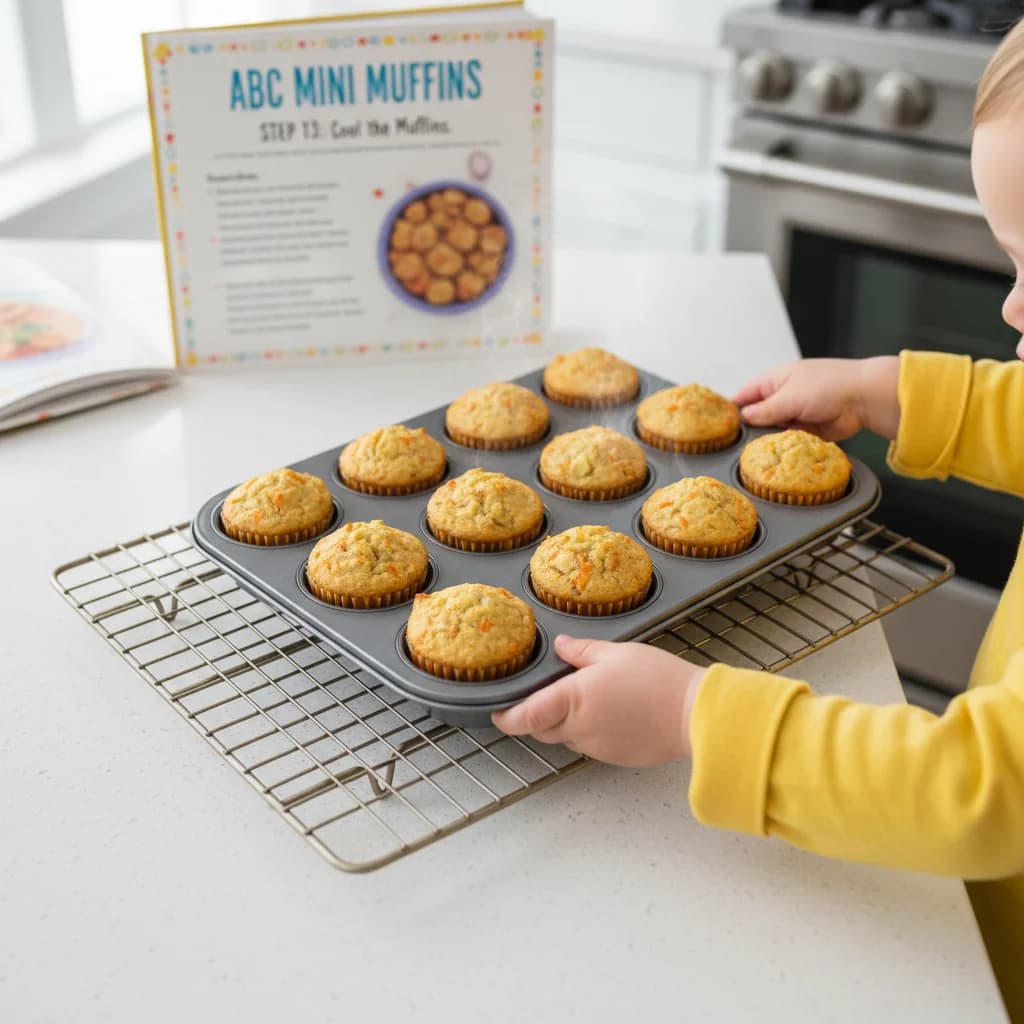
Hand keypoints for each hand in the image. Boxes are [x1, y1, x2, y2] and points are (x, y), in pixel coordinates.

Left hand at [491, 635, 705, 765]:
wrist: (694, 714)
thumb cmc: (657, 680)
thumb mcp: (616, 653)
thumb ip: (582, 652)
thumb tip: (561, 646)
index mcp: (573, 699)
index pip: (525, 716)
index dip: (506, 717)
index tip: (497, 712)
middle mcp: (579, 728)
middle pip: (541, 729)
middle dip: (535, 716)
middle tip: (542, 695)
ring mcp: (596, 747)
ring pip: (565, 738)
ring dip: (562, 723)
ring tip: (582, 698)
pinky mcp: (614, 757)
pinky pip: (588, 745)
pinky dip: (587, 731)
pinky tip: (607, 713)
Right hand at [732, 356, 899, 441]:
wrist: (864, 399)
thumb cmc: (829, 386)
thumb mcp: (789, 397)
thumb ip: (765, 410)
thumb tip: (744, 417)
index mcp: (776, 380)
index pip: (747, 393)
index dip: (733, 407)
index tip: (720, 422)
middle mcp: (784, 396)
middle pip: (759, 414)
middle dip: (752, 427)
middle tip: (738, 443)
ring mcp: (797, 413)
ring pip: (773, 430)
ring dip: (770, 439)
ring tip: (757, 452)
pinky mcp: (808, 430)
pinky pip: (790, 440)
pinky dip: (786, 446)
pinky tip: (778, 454)